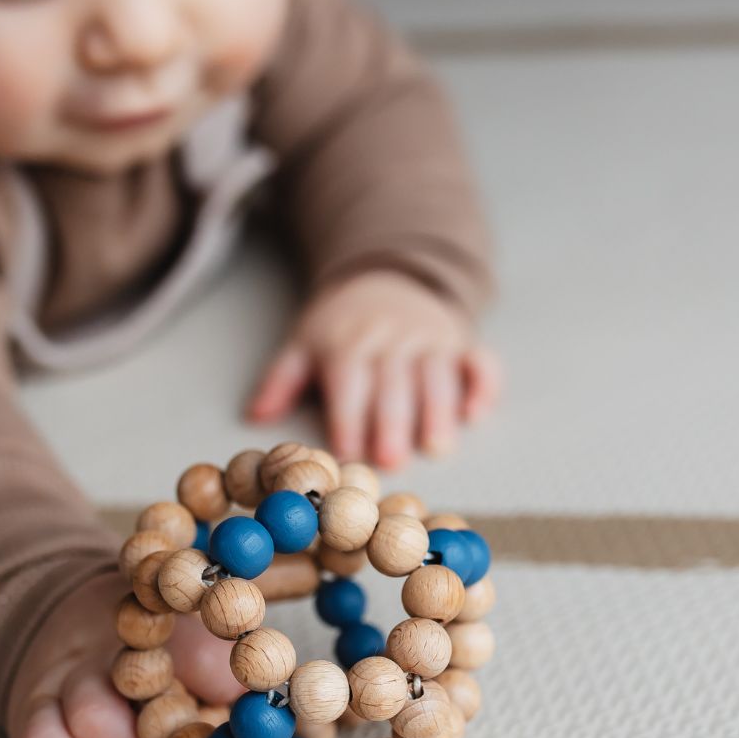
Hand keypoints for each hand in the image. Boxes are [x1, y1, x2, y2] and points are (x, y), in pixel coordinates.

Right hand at [4, 571, 242, 737]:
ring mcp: (46, 701)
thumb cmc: (158, 639)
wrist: (76, 624)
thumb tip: (255, 702)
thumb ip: (217, 662)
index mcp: (131, 631)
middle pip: (90, 710)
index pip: (151, 651)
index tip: (212, 711)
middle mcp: (82, 664)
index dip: (186, 684)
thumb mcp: (191, 632)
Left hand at [246, 271, 501, 468]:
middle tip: (391, 461)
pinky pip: (480, 361)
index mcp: (349, 342)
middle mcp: (392, 338)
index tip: (346, 452)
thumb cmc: (341, 325)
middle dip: (392, 423)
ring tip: (436, 446)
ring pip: (438, 375)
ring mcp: (431, 338)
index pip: (348, 382)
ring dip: (439, 411)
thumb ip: (281, 380)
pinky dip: (483, 385)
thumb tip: (255, 416)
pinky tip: (476, 413)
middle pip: (393, 384)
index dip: (347, 418)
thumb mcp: (304, 343)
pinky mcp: (461, 341)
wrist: (386, 276)